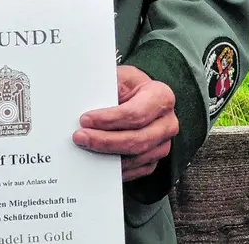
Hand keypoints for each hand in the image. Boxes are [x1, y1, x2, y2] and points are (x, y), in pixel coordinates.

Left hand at [74, 65, 178, 181]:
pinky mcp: (154, 160)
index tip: (85, 120)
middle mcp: (167, 123)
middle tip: (80, 137)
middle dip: (105, 141)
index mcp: (161, 97)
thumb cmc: (129, 88)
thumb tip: (83, 101)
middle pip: (137, 140)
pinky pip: (134, 170)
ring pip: (135, 158)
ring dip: (107, 156)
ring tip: (85, 148)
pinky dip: (115, 169)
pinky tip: (98, 160)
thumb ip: (106, 88)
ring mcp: (163, 144)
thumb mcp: (120, 78)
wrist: (140, 98)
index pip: (135, 114)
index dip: (109, 119)